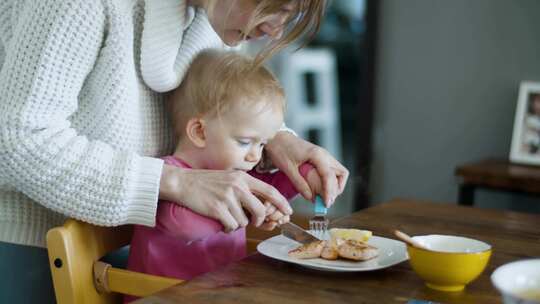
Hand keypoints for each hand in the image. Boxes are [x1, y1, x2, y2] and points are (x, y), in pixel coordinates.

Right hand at [159, 165, 292, 231]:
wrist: (182, 182)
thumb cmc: (205, 181)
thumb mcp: (229, 178)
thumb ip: (244, 188)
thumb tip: (259, 205)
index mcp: (242, 178)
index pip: (269, 190)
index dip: (281, 202)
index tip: (288, 211)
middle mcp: (238, 186)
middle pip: (260, 210)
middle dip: (259, 220)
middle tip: (252, 221)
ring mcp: (228, 197)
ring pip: (244, 221)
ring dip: (237, 223)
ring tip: (226, 216)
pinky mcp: (217, 208)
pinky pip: (231, 226)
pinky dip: (227, 227)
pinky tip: (219, 220)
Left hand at [265, 132, 348, 206]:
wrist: (276, 137)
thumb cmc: (281, 150)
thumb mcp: (288, 169)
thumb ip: (300, 184)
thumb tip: (311, 198)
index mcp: (317, 154)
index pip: (329, 175)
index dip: (329, 191)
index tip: (326, 204)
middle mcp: (324, 154)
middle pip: (341, 173)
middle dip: (336, 189)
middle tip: (325, 201)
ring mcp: (324, 156)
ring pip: (339, 172)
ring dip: (335, 186)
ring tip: (324, 196)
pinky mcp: (320, 159)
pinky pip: (331, 171)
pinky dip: (330, 181)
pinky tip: (320, 189)